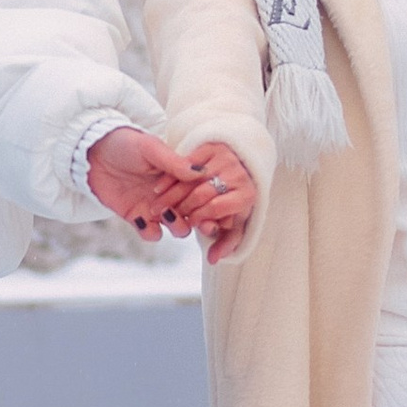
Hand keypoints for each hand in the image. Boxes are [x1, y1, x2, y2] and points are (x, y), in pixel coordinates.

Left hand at [86, 127, 254, 261]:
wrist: (92, 151)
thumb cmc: (124, 143)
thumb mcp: (151, 148)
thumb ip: (173, 162)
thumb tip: (201, 173)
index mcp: (179, 175)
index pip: (202, 191)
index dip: (209, 198)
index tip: (212, 201)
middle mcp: (172, 193)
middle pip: (196, 213)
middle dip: (199, 218)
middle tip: (195, 216)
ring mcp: (155, 207)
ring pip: (178, 227)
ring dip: (178, 226)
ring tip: (168, 214)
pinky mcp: (136, 217)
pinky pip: (151, 233)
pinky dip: (151, 232)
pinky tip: (143, 219)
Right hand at [167, 146, 255, 265]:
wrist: (243, 166)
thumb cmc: (237, 199)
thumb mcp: (236, 219)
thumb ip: (226, 240)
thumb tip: (214, 260)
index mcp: (247, 195)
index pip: (215, 209)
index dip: (198, 219)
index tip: (188, 224)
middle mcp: (238, 174)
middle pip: (201, 194)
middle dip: (181, 208)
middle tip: (167, 215)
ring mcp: (225, 158)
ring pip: (191, 180)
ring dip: (171, 195)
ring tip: (159, 206)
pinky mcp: (211, 146)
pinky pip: (185, 163)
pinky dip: (170, 177)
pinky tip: (159, 188)